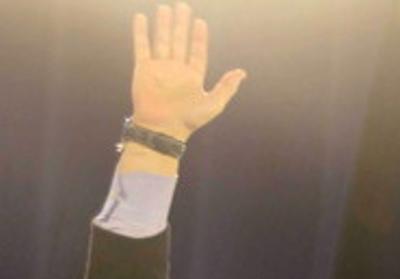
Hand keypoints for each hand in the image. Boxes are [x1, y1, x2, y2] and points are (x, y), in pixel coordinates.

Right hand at [130, 3, 244, 140]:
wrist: (162, 129)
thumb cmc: (189, 120)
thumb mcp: (214, 104)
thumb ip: (226, 87)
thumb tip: (242, 72)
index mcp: (193, 76)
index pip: (197, 52)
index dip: (199, 37)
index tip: (200, 22)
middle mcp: (176, 70)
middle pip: (179, 41)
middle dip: (181, 24)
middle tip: (182, 6)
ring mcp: (160, 68)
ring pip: (162, 40)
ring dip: (163, 24)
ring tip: (165, 8)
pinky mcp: (143, 69)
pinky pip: (142, 46)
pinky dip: (141, 32)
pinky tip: (141, 18)